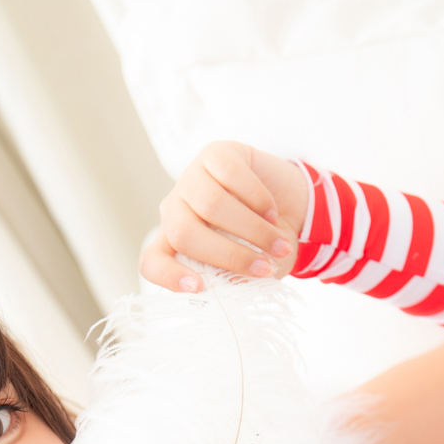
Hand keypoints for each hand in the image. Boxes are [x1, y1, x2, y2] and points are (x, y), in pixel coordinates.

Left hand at [140, 141, 309, 290]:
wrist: (290, 208)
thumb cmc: (263, 246)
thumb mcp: (250, 271)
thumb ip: (233, 281)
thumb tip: (227, 291)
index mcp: (173, 243)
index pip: (152, 261)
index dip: (168, 276)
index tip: (199, 287)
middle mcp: (176, 208)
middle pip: (182, 232)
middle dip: (229, 255)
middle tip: (265, 268)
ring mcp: (192, 177)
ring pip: (209, 204)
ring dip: (252, 229)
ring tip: (279, 244)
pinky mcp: (216, 153)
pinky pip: (231, 175)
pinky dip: (258, 200)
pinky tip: (271, 213)